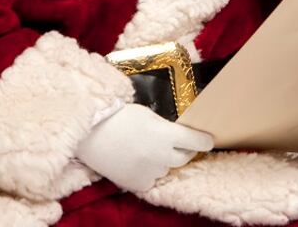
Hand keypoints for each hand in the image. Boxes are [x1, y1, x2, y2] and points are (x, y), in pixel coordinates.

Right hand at [75, 104, 212, 191]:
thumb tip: (179, 134)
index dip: (204, 140)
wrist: (89, 134)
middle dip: (184, 150)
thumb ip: (166, 127)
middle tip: (176, 143)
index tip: (208, 140)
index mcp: (165, 134)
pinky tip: (137, 161)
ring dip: (164, 161)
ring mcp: (150, 172)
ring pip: (167, 168)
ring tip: (147, 150)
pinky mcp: (138, 184)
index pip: (197, 142)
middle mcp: (161, 156)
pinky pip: (152, 180)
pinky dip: (149, 172)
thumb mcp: (148, 115)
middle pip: (184, 157)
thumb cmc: (118, 117)